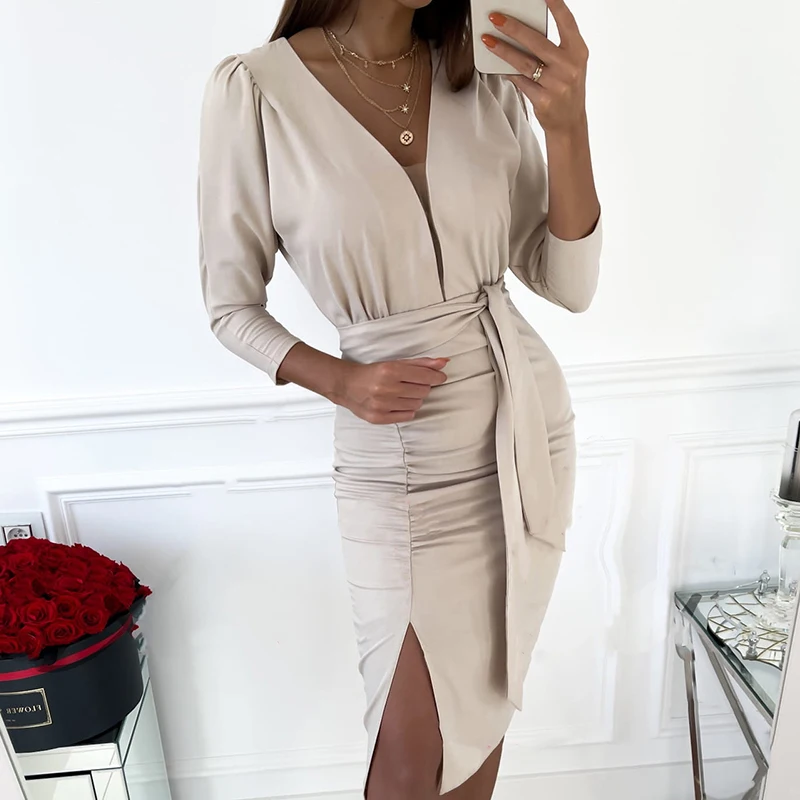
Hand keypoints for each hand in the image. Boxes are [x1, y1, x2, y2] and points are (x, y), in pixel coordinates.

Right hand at [337, 357, 448, 423]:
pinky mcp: (378, 418)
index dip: (436, 377)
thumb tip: (444, 362)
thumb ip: (421, 363)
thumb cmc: (373, 372)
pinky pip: (408, 416)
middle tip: (411, 384)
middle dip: (422, 387)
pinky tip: (398, 403)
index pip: (425, 376)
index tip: (440, 378)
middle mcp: (385, 388)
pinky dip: (407, 409)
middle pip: (423, 391)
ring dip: (414, 399)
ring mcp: (381, 405)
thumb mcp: (396, 363)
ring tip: (402, 393)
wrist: (347, 385)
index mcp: (390, 370)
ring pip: (417, 404)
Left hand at [482, 0, 588, 133]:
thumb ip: (552, 47)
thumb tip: (521, 29)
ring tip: (487, 40)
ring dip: (503, 50)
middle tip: (496, 17)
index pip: (566, 22)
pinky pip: (520, 82)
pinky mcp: (544, 100)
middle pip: (537, 42)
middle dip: (514, 28)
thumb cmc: (565, 86)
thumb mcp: (568, 64)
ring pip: (524, 63)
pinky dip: (508, 72)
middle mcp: (569, 67)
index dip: (555, 5)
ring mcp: (557, 85)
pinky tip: (497, 65)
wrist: (569, 122)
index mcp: (578, 51)